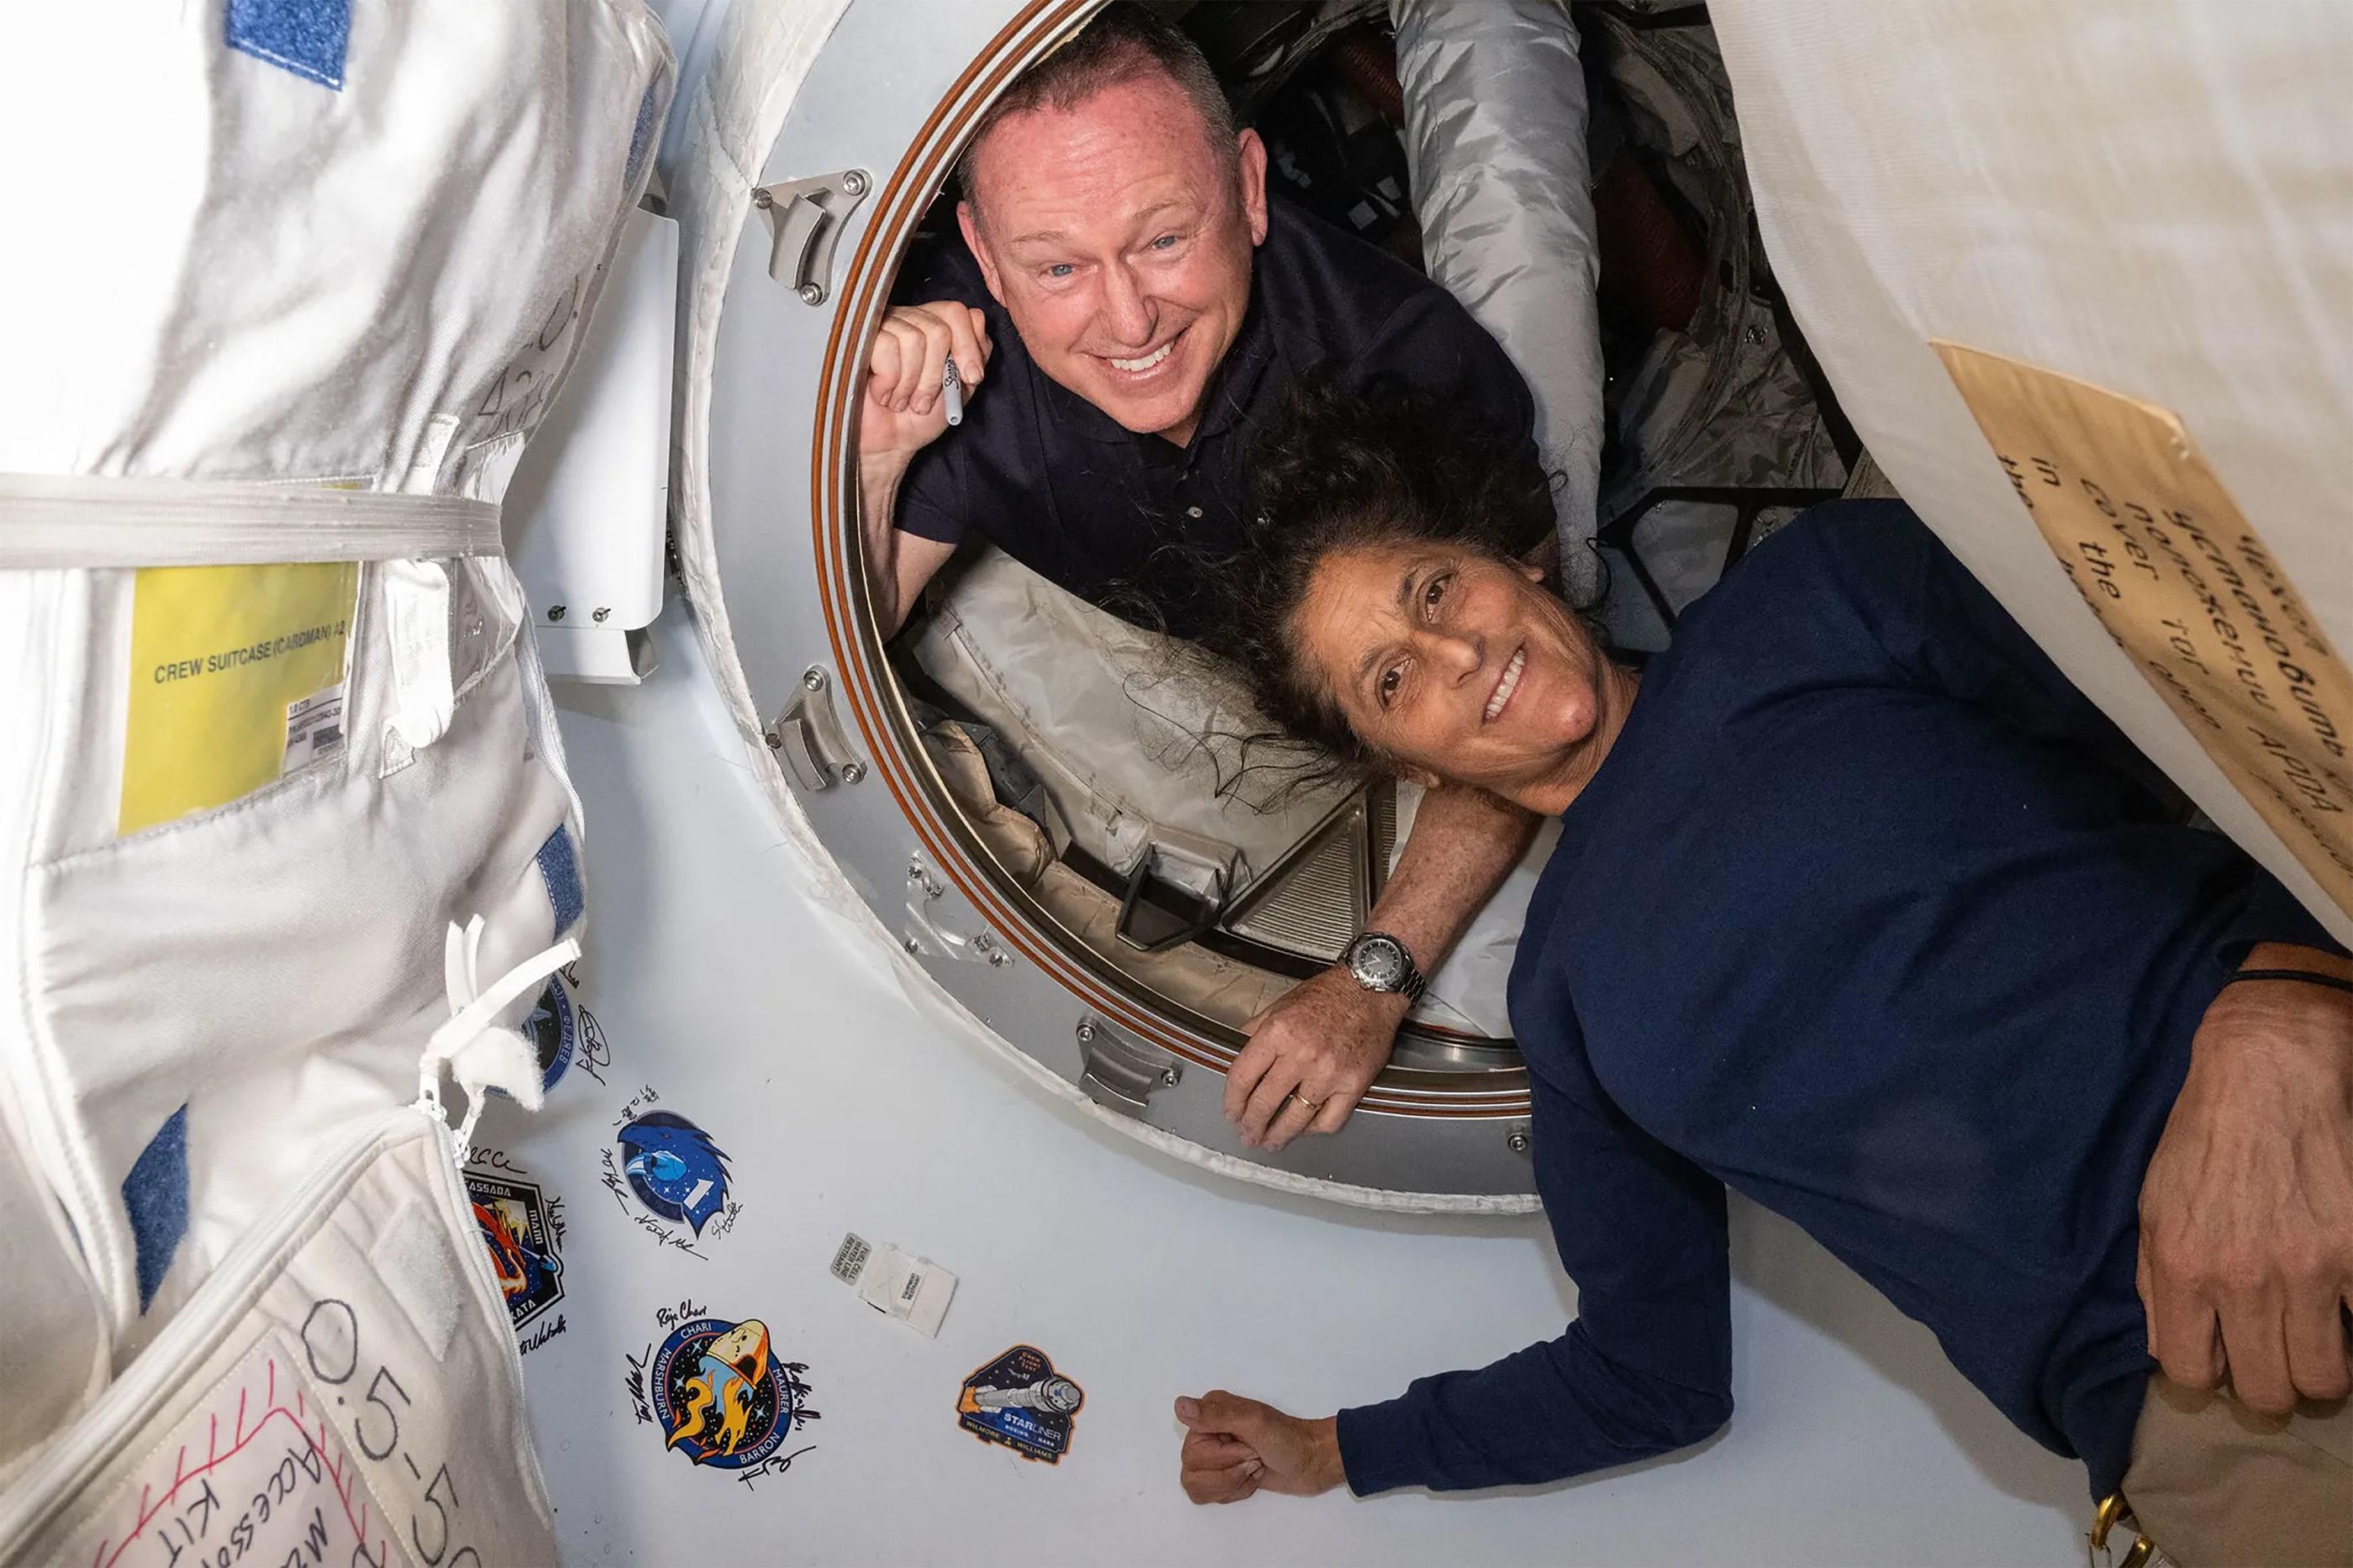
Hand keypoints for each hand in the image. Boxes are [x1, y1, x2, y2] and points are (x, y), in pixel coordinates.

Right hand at [858, 302, 990, 466]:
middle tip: (922, 400)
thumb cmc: (919, 416)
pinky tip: (882, 394)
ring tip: (902, 400)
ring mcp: (882, 327)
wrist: (888, 444)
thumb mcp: (960, 387)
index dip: (968, 346)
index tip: (970, 377)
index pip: (957, 312)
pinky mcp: (859, 338)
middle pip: (938, 329)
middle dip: (935, 376)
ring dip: (911, 383)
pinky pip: (887, 346)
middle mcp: (908, 320)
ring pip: (913, 339)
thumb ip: (976, 354)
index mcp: (932, 326)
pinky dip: (889, 381)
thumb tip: (978, 321)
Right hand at [1175, 1391, 1345, 1503]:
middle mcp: (1206, 1432)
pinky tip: (1252, 1479)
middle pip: (1192, 1471)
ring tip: (1254, 1468)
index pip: (1191, 1450)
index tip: (1249, 1447)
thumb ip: (1216, 1415)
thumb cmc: (1288, 1440)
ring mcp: (1213, 1455)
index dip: (1221, 1457)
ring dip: (1231, 1484)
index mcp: (1210, 1412)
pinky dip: (1235, 1492)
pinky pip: (1208, 1496)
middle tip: (1255, 1458)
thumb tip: (1179, 1406)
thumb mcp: (1255, 1422)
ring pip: (1196, 1486)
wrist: (1312, 1461)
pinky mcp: (1222, 1475)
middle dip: (1230, 1472)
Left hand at [1224, 966, 1407, 1149]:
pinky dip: (1314, 1130)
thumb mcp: (1280, 1005)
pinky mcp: (1353, 1085)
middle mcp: (1301, 1055)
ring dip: (1279, 1135)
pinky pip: (1329, 1120)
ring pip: (1295, 1118)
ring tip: (1271, 1142)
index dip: (1232, 1101)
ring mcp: (1329, 1073)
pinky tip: (1304, 1130)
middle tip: (1247, 1135)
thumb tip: (1237, 1055)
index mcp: (1278, 1033)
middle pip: (1265, 1103)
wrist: (1371, 989)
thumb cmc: (1328, 995)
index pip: (1242, 1077)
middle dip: (1251, 1125)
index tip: (1231, 1112)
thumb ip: (1256, 1031)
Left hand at [2137, 971, 2352, 1413]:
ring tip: (2317, 1341)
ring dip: (2321, 1370)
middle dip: (2271, 1387)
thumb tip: (2166, 1349)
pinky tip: (2342, 1306)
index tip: (2225, 1364)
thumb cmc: (2203, 1138)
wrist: (2268, 1072)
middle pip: (2267, 1391)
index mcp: (2182, 1267)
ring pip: (2324, 1378)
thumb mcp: (2153, 1205)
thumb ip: (2155, 1281)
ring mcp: (2309, 1269)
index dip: (2209, 1378)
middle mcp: (2243, 1279)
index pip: (2189, 1373)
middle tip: (2278, 1360)